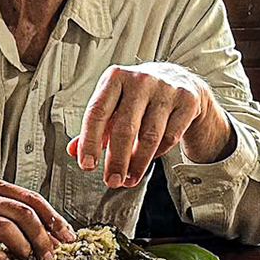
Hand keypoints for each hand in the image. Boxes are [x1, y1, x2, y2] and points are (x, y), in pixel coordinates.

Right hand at [0, 177, 75, 259]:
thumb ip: (21, 220)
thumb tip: (55, 238)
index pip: (32, 198)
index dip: (53, 218)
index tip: (66, 236)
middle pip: (23, 213)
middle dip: (42, 237)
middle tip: (48, 255)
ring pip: (5, 227)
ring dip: (22, 246)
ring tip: (25, 257)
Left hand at [71, 63, 233, 188]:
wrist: (178, 80)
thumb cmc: (137, 96)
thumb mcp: (112, 105)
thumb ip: (94, 128)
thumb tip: (72, 151)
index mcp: (114, 77)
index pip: (97, 113)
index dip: (89, 142)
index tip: (87, 166)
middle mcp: (140, 79)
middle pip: (125, 128)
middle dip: (116, 160)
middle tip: (111, 181)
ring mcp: (166, 88)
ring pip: (150, 136)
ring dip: (137, 164)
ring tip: (128, 180)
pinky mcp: (187, 100)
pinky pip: (170, 136)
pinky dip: (157, 153)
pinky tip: (147, 160)